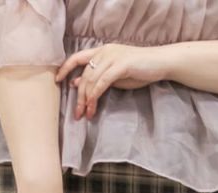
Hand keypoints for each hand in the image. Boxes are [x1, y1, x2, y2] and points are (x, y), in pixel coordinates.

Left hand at [54, 43, 171, 119]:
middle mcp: (104, 52)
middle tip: (77, 114)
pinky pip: (102, 82)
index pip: (77, 57)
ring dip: (87, 100)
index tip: (57, 80)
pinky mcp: (120, 65)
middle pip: (84, 75)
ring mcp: (112, 57)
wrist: (159, 63)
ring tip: (86, 115)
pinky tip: (93, 107)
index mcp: (101, 51)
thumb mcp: (114, 76)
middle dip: (79, 97)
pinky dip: (96, 96)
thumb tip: (77, 83)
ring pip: (91, 80)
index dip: (65, 68)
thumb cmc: (139, 70)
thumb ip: (97, 79)